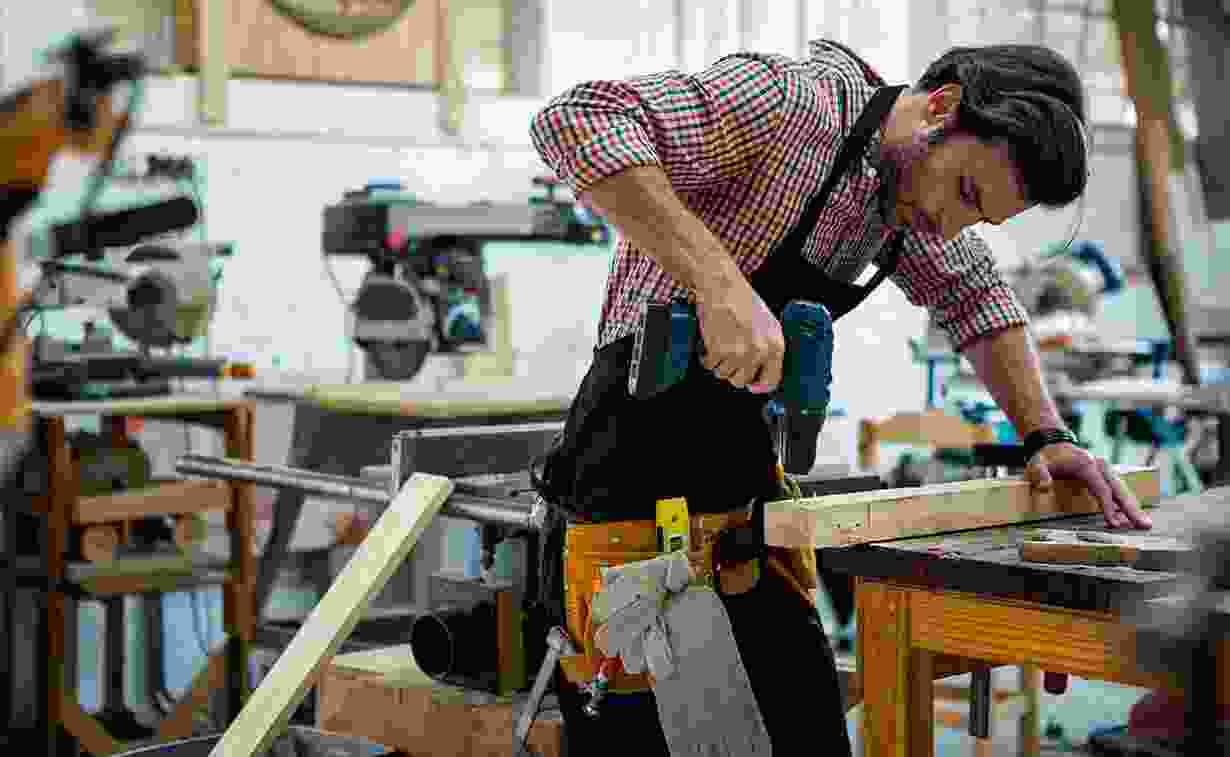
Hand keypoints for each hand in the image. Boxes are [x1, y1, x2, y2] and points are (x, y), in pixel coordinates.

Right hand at [695, 277, 783, 392]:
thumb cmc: (742, 301)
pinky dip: (706, 356)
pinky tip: (711, 342)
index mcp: (776, 346)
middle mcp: (760, 352)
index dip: (757, 385)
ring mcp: (740, 353)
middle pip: (742, 381)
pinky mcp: (720, 350)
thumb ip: (767, 349)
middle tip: (729, 354)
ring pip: (724, 375)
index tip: (750, 384)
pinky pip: (710, 365)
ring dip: (718, 362)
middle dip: (733, 371)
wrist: (721, 286)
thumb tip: (760, 373)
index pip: (771, 382)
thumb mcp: (767, 325)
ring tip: (720, 343)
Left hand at [1025, 443, 1152, 528]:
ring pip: (1122, 490)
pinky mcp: (1104, 476)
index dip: (1108, 507)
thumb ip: (1039, 474)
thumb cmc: (1046, 457)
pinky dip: (1125, 503)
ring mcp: (1104, 471)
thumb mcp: (1037, 463)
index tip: (1114, 523)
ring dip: (1133, 507)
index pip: (1102, 489)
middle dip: (1132, 509)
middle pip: (1119, 490)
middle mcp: (1100, 467)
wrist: (1052, 445)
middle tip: (1145, 525)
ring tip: (1145, 524)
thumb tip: (1044, 486)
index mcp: (1087, 465)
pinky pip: (1117, 491)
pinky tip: (1132, 516)